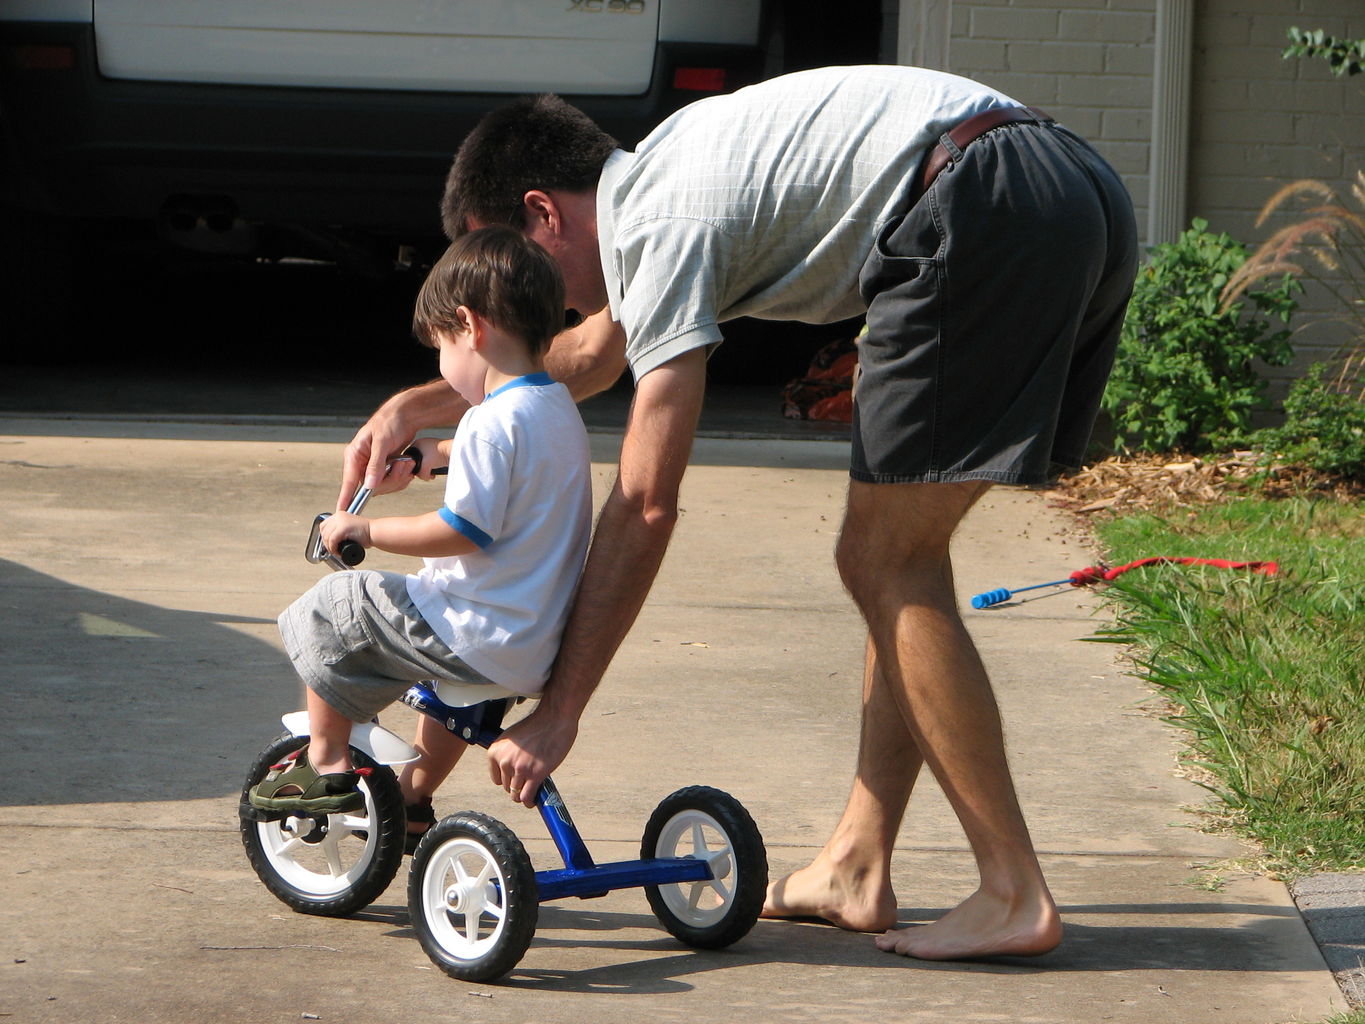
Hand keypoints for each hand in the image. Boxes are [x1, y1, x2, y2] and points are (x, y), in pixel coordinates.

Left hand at [319, 511, 370, 554]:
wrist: (375, 533)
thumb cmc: (365, 533)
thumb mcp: (349, 527)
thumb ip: (340, 529)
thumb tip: (330, 540)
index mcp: (339, 515)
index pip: (324, 525)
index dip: (325, 537)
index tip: (329, 544)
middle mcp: (338, 516)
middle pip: (324, 531)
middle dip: (327, 543)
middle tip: (333, 549)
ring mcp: (340, 521)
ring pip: (327, 537)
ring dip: (330, 547)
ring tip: (337, 551)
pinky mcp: (343, 528)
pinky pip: (332, 541)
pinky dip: (333, 548)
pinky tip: (339, 551)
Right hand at [338, 382, 468, 509]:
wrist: (405, 416)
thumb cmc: (389, 422)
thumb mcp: (382, 443)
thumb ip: (376, 465)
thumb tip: (370, 485)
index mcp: (354, 455)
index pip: (348, 481)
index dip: (345, 497)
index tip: (341, 511)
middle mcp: (362, 463)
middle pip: (371, 487)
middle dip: (389, 480)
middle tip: (401, 466)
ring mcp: (374, 467)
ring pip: (383, 486)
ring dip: (398, 477)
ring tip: (406, 462)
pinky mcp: (385, 468)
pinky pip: (392, 481)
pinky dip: (401, 476)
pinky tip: (407, 465)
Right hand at [407, 437, 448, 479]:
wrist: (455, 451)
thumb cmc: (439, 454)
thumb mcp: (424, 466)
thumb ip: (420, 474)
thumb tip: (423, 477)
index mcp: (417, 443)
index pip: (409, 458)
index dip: (411, 467)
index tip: (416, 473)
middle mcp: (424, 444)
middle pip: (417, 461)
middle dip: (422, 470)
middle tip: (425, 474)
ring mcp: (432, 448)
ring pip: (426, 463)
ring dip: (428, 470)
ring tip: (432, 474)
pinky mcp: (439, 453)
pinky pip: (433, 463)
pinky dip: (434, 468)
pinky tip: (436, 472)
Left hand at [487, 708, 578, 806]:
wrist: (554, 718)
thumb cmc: (538, 725)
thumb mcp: (513, 738)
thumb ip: (508, 754)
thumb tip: (512, 771)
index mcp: (495, 751)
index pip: (496, 778)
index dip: (508, 780)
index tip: (517, 779)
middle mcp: (504, 761)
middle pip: (506, 787)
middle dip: (518, 786)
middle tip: (529, 782)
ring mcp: (519, 769)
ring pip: (516, 794)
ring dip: (523, 796)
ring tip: (532, 792)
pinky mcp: (535, 774)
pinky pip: (527, 797)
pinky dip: (530, 802)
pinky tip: (534, 800)